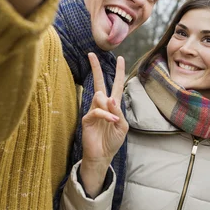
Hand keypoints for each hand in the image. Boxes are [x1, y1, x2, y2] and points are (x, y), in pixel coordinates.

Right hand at [80, 53, 128, 197]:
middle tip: (91, 54)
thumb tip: (109, 98)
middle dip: (96, 68)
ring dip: (109, 108)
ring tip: (113, 121)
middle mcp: (102, 105)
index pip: (116, 85)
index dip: (119, 72)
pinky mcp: (87, 119)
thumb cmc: (112, 141)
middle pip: (99, 82)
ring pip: (100, 97)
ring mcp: (93, 110)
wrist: (102, 155)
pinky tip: (112, 121)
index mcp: (113, 105)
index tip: (120, 58)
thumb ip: (118, 111)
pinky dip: (106, 115)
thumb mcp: (122, 126)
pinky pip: (97, 111)